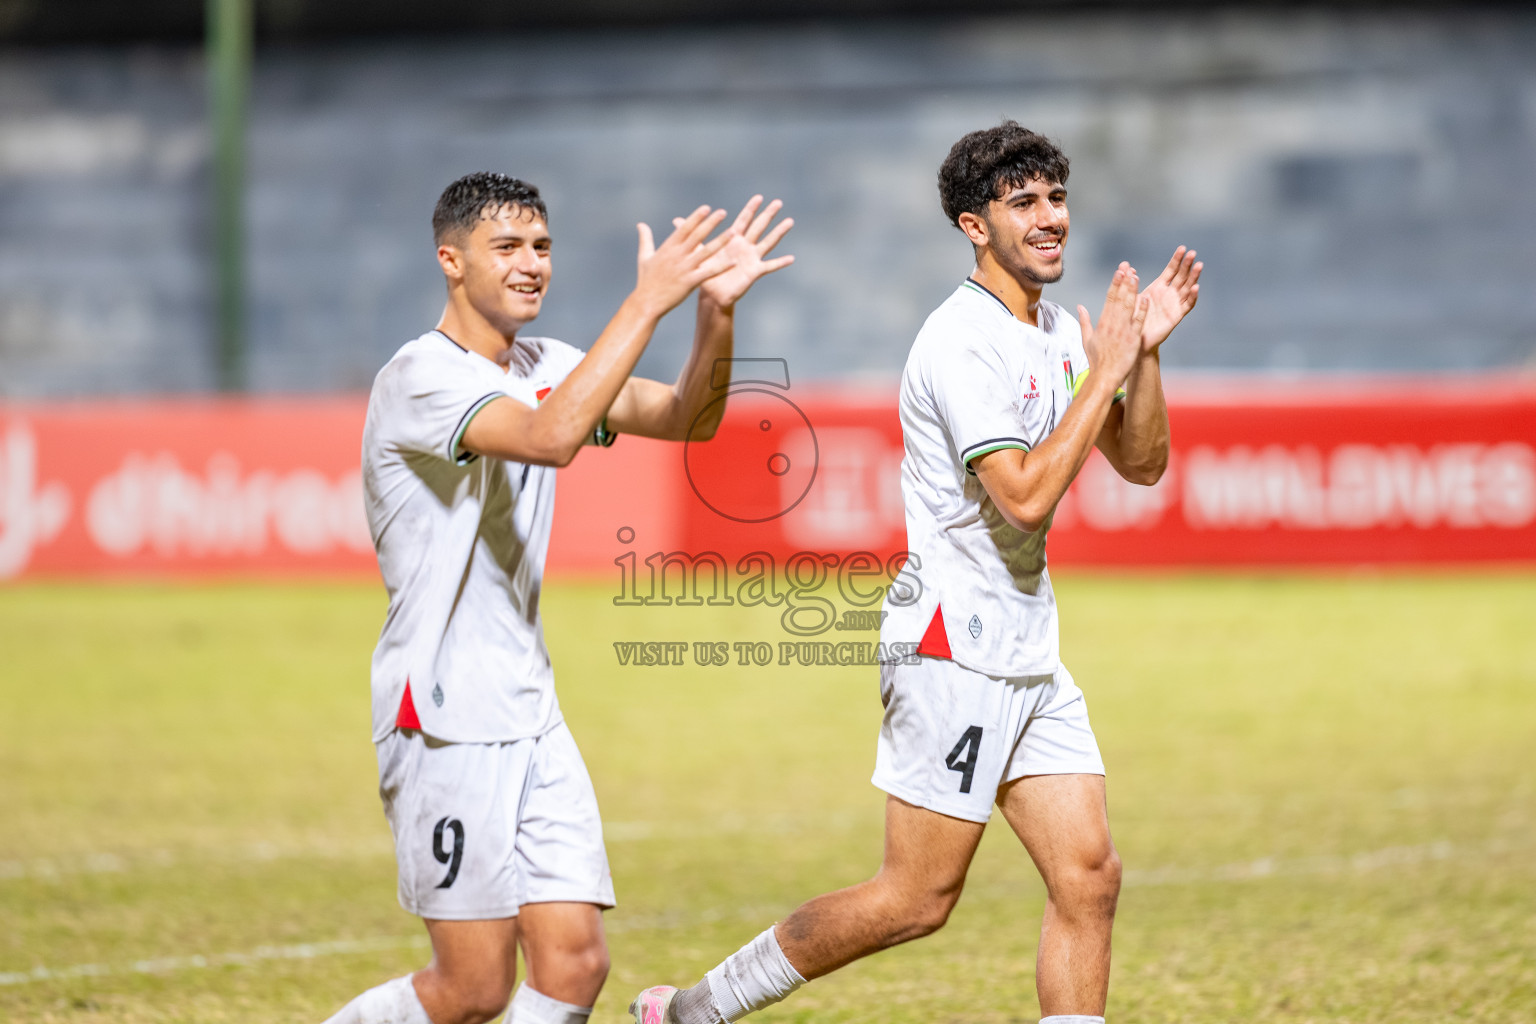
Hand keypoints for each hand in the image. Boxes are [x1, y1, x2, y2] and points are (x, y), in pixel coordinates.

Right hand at [633, 206, 734, 317]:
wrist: (647, 302)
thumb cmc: (646, 280)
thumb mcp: (644, 257)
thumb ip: (645, 239)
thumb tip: (641, 224)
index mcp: (668, 248)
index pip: (684, 228)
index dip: (696, 217)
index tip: (706, 208)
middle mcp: (678, 255)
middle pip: (697, 235)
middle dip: (710, 223)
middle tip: (722, 212)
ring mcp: (685, 268)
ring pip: (706, 251)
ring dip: (721, 241)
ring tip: (734, 232)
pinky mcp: (690, 281)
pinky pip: (709, 272)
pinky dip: (722, 267)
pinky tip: (733, 262)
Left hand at [675, 196, 794, 307]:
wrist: (711, 295)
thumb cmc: (706, 272)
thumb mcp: (697, 250)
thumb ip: (690, 234)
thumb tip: (676, 220)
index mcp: (733, 240)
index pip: (743, 220)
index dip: (751, 208)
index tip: (759, 197)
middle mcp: (745, 246)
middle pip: (759, 227)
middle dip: (768, 214)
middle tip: (779, 202)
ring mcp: (751, 258)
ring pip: (768, 242)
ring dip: (779, 232)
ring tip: (790, 221)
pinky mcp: (754, 271)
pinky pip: (770, 266)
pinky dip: (780, 262)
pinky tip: (791, 258)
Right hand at [1077, 263, 1148, 389]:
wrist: (1104, 377)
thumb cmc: (1096, 360)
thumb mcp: (1086, 339)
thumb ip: (1084, 321)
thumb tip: (1080, 307)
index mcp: (1102, 323)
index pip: (1109, 298)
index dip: (1115, 283)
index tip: (1119, 271)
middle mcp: (1112, 324)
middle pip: (1119, 298)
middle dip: (1124, 281)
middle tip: (1128, 266)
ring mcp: (1123, 331)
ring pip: (1128, 307)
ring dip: (1133, 291)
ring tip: (1136, 276)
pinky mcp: (1133, 339)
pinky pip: (1138, 322)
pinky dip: (1142, 310)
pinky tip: (1146, 298)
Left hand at [1139, 246, 1201, 352]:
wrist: (1135, 338)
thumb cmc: (1133, 317)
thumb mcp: (1130, 297)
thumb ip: (1130, 283)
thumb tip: (1127, 267)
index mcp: (1159, 286)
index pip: (1171, 269)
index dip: (1177, 259)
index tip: (1183, 248)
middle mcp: (1169, 293)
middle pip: (1182, 276)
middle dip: (1187, 264)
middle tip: (1193, 253)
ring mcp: (1175, 304)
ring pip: (1187, 288)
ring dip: (1194, 277)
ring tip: (1199, 265)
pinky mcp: (1177, 316)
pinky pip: (1187, 305)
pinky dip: (1192, 296)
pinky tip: (1195, 287)